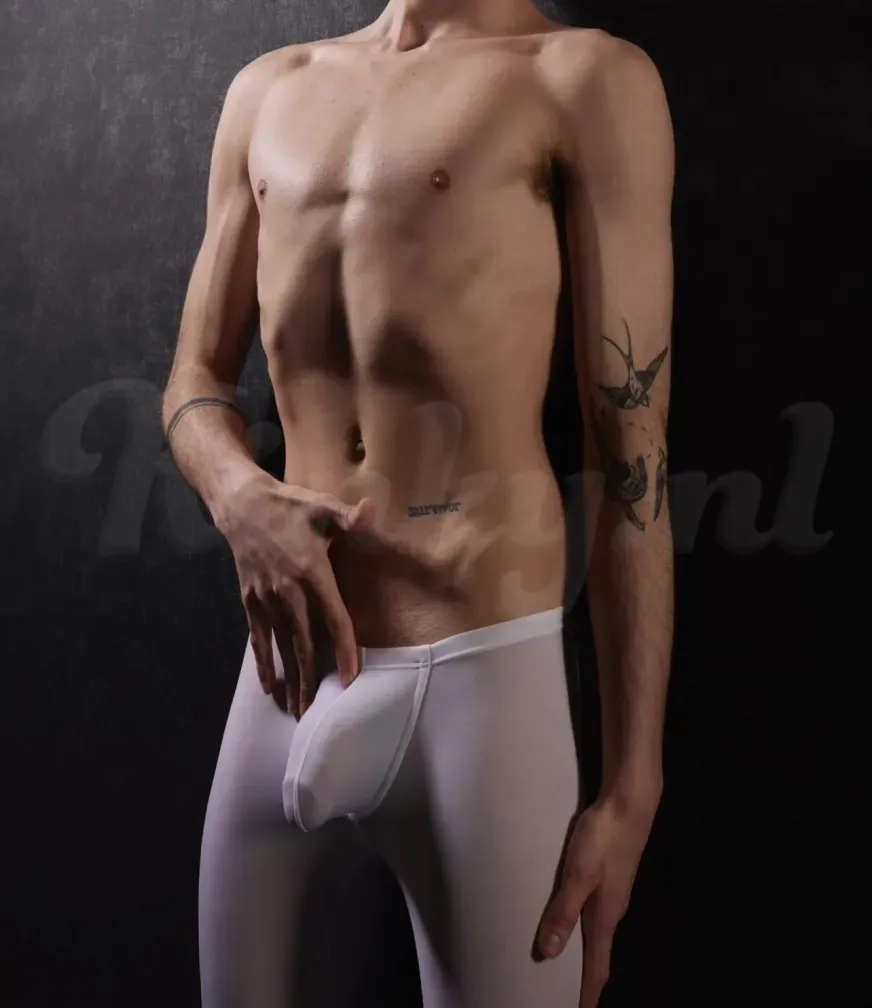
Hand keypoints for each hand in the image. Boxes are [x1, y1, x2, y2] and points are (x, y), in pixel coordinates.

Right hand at [216, 471, 375, 716]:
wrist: (241, 504)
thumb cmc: (290, 506)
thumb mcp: (323, 506)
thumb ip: (350, 516)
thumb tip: (372, 510)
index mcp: (311, 572)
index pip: (333, 619)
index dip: (343, 650)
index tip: (350, 679)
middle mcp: (287, 591)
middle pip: (304, 643)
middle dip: (312, 679)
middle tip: (319, 712)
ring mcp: (265, 598)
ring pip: (281, 647)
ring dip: (290, 679)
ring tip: (297, 710)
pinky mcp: (249, 600)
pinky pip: (257, 638)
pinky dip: (262, 663)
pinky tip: (268, 687)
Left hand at [537, 794, 657, 1007]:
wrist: (630, 803)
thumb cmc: (603, 839)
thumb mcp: (578, 875)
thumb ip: (564, 912)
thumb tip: (549, 953)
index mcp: (605, 917)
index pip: (597, 967)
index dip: (588, 993)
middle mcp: (612, 911)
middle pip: (598, 955)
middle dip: (586, 980)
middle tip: (567, 996)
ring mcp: (613, 893)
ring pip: (597, 934)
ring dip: (584, 954)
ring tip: (565, 966)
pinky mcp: (609, 875)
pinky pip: (595, 914)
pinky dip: (583, 929)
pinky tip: (571, 920)